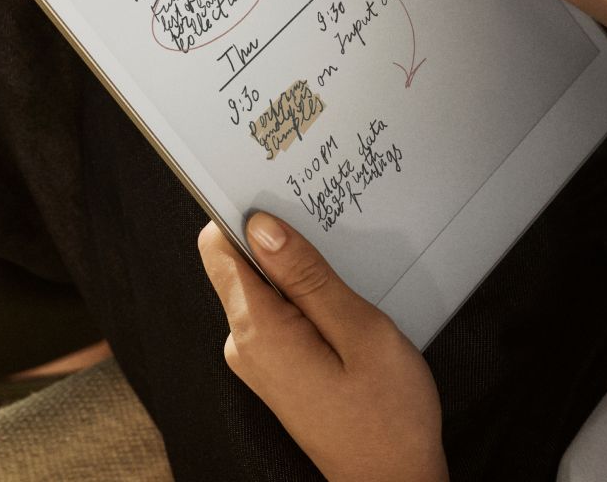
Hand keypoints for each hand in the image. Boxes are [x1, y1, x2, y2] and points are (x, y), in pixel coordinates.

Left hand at [198, 212, 447, 481]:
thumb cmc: (388, 416)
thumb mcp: (360, 331)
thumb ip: (308, 276)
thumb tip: (261, 225)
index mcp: (259, 331)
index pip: (218, 248)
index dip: (242, 212)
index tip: (276, 190)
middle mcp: (244, 343)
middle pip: (240, 261)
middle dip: (278, 237)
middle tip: (327, 225)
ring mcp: (257, 358)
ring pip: (261, 285)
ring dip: (296, 268)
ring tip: (344, 269)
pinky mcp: (274, 367)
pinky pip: (275, 311)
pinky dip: (301, 294)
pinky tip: (339, 301)